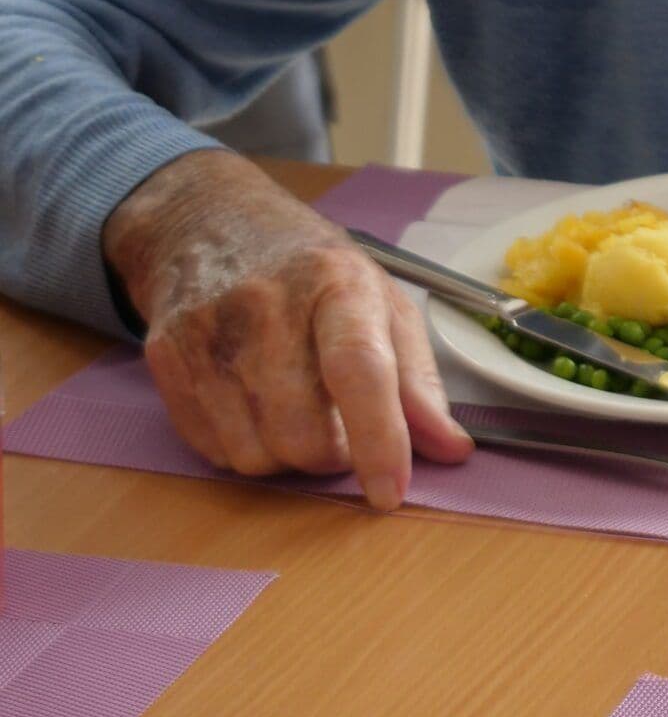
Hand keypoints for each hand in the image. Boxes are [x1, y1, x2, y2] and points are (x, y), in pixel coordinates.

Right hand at [102, 149, 472, 507]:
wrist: (208, 223)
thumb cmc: (313, 274)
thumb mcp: (383, 306)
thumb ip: (420, 382)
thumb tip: (454, 450)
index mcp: (337, 285)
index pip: (359, 370)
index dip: (378, 440)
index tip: (390, 493)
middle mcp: (265, 304)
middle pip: (303, 432)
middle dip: (333, 455)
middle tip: (340, 431)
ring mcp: (206, 330)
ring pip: (256, 453)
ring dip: (286, 457)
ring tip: (296, 414)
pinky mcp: (165, 354)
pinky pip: (212, 449)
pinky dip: (243, 448)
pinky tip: (253, 409)